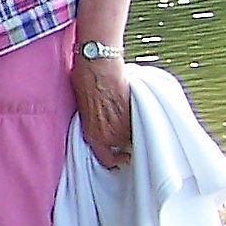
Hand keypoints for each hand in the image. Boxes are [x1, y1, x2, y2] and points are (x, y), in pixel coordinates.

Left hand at [72, 56, 132, 170]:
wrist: (100, 66)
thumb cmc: (85, 81)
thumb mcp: (83, 107)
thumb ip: (92, 121)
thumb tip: (99, 121)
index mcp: (93, 136)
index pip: (107, 160)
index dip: (114, 160)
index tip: (120, 156)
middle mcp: (111, 135)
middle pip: (124, 148)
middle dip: (126, 143)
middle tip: (127, 132)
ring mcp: (126, 125)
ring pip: (135, 136)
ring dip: (134, 130)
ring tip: (132, 117)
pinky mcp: (137, 113)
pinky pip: (141, 122)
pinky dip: (140, 118)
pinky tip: (136, 108)